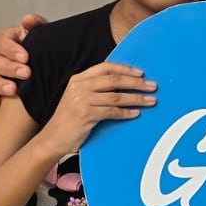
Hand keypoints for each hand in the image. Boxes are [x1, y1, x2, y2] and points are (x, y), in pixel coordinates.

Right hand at [0, 14, 45, 108]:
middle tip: (26, 73)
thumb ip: (36, 24)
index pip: (2, 40)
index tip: (26, 57)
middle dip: (10, 68)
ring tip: (13, 89)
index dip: (12, 49)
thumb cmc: (42, 49)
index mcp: (8, 40)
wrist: (48, 68)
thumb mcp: (42, 34)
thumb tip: (28, 20)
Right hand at [36, 62, 156, 157]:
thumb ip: (95, 88)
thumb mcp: (78, 97)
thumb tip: (123, 83)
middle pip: (114, 80)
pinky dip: (126, 112)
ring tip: (150, 101)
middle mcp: (80, 86)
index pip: (106, 67)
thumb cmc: (69, 118)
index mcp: (79, 79)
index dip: (125, 69)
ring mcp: (82, 100)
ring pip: (116, 96)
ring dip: (136, 98)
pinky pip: (112, 111)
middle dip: (136, 82)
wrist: (53, 138)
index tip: (141, 73)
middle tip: (152, 86)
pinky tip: (136, 113)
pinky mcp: (86, 115)